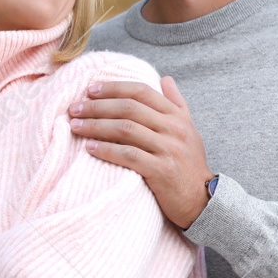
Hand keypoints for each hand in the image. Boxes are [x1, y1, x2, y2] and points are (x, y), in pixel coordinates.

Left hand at [68, 76, 212, 228]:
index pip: (141, 92)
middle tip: (74, 109)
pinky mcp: (161, 171)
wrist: (203, 199)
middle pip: (129, 108)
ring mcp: (168, 149)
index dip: (113, 88)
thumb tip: (166, 78)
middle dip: (98, 106)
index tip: (89, 90)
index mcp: (176, 116)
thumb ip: (177, 103)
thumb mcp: (189, 129)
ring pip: (126, 130)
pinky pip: (129, 156)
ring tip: (75, 126)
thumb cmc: (190, 163)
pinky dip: (107, 150)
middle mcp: (173, 129)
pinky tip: (90, 148)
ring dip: (96, 126)